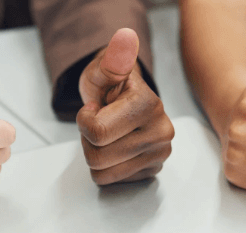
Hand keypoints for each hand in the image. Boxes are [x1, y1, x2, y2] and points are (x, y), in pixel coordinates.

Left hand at [77, 28, 173, 184]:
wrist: (123, 101)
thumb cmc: (109, 87)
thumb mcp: (102, 70)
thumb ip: (111, 60)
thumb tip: (125, 38)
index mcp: (148, 105)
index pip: (97, 133)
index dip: (84, 121)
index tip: (94, 109)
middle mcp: (161, 131)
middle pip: (98, 157)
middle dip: (88, 140)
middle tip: (99, 123)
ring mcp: (159, 153)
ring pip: (103, 173)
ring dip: (95, 155)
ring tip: (106, 135)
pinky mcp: (153, 170)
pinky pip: (112, 181)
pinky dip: (106, 167)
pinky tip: (115, 147)